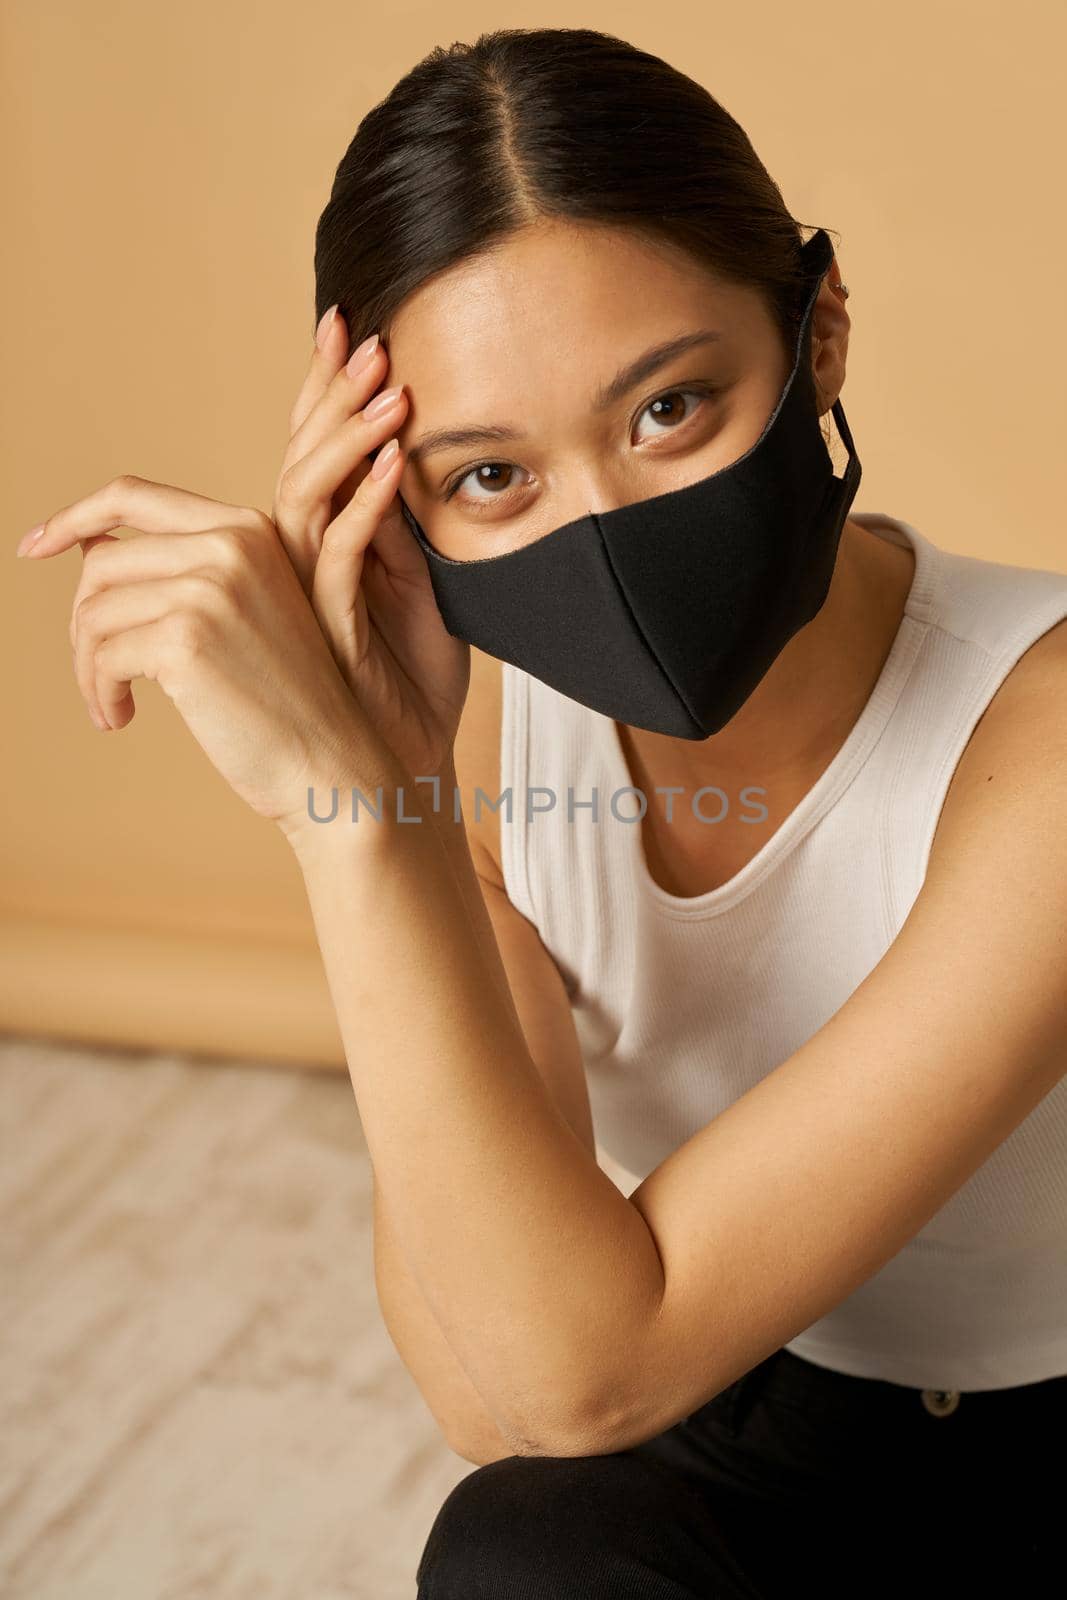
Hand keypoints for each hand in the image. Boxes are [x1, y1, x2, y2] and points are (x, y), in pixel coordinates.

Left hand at [16, 477, 401, 838]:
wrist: (330, 764)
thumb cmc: (285, 701)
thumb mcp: (247, 612)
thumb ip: (186, 569)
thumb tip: (86, 548)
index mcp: (246, 528)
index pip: (131, 496)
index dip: (72, 518)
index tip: (33, 549)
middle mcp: (229, 545)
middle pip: (101, 562)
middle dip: (83, 624)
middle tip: (97, 674)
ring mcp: (209, 589)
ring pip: (94, 611)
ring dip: (88, 667)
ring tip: (111, 704)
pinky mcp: (185, 639)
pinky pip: (102, 656)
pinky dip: (99, 692)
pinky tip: (120, 719)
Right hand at [270, 307, 469, 787]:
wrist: (404, 769)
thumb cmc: (412, 690)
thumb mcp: (422, 594)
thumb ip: (403, 533)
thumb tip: (401, 458)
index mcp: (318, 548)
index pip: (315, 450)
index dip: (325, 388)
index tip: (347, 323)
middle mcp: (297, 561)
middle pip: (301, 458)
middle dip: (331, 393)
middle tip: (364, 332)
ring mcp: (304, 592)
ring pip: (306, 495)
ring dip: (350, 437)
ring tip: (390, 385)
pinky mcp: (326, 626)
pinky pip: (339, 554)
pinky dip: (368, 506)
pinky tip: (397, 462)